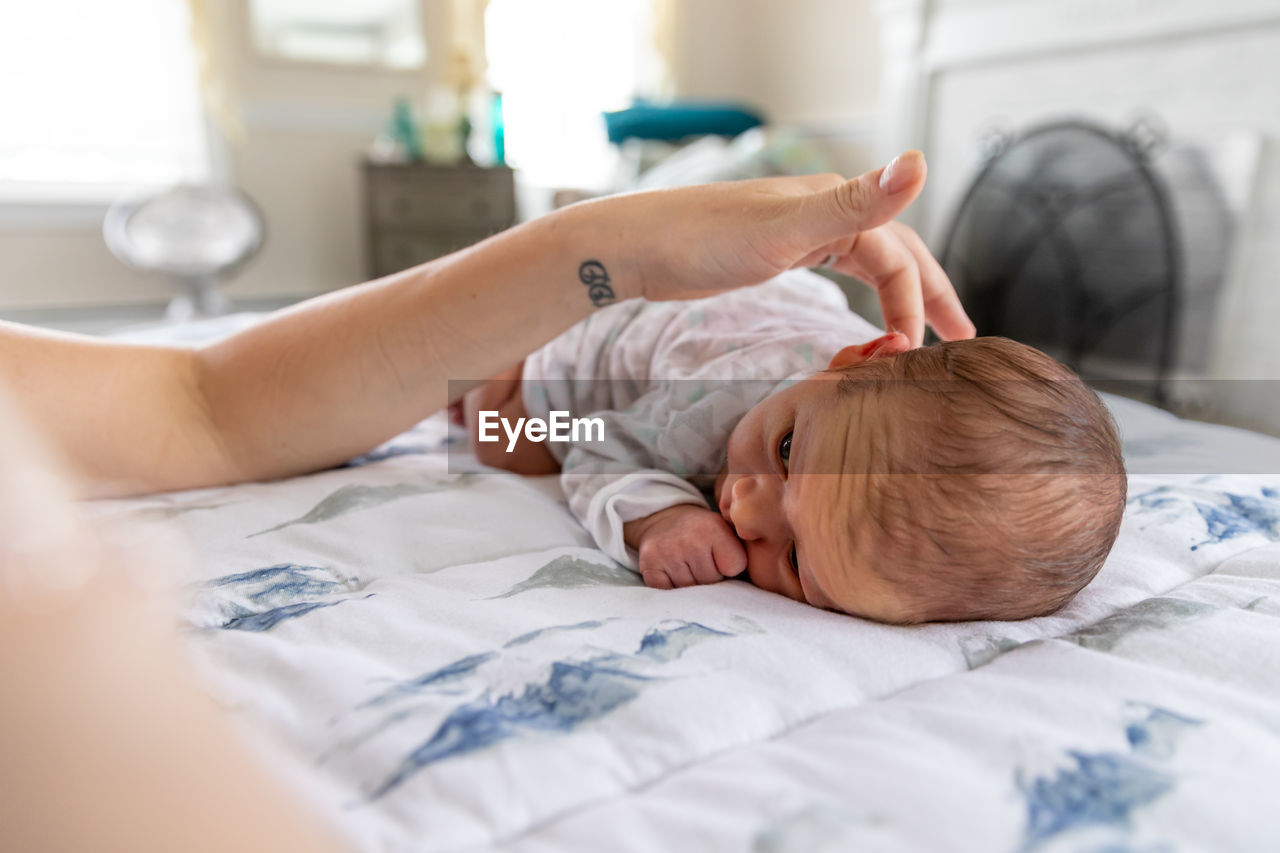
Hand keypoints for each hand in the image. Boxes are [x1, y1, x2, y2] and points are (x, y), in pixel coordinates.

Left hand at [575, 150, 974, 346]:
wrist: (637, 247)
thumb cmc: (702, 239)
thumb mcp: (785, 227)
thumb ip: (854, 203)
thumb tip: (918, 162)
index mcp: (835, 203)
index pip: (899, 259)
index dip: (915, 306)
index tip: (912, 357)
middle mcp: (825, 210)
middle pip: (897, 254)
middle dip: (931, 296)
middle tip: (962, 340)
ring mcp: (801, 229)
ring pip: (871, 263)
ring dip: (902, 295)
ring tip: (920, 331)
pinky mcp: (779, 249)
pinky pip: (841, 268)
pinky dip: (865, 290)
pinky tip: (865, 308)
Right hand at [624, 504, 746, 589]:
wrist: (663, 521)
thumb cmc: (702, 533)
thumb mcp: (725, 530)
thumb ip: (743, 550)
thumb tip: (761, 583)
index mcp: (713, 528)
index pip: (734, 567)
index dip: (729, 567)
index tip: (721, 555)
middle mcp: (689, 539)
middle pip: (712, 581)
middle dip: (711, 577)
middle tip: (701, 560)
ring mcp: (667, 554)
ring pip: (692, 591)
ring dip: (692, 584)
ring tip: (687, 566)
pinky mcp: (650, 567)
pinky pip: (670, 594)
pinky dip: (673, 589)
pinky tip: (673, 573)